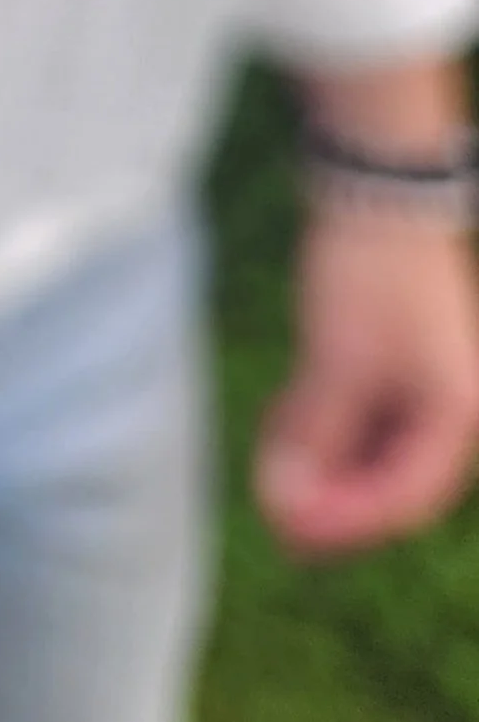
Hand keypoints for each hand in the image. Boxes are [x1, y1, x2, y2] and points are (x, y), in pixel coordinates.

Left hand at [255, 208, 478, 554]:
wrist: (375, 188)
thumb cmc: (369, 277)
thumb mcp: (337, 362)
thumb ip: (315, 436)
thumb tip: (285, 505)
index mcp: (454, 418)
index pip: (402, 500)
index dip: (346, 523)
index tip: (290, 533)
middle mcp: (446, 408)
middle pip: (387, 479)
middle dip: (329, 499)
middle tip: (270, 517)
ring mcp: (419, 381)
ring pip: (367, 446)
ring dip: (319, 462)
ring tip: (267, 469)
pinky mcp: (390, 356)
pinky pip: (357, 410)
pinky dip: (320, 423)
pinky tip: (278, 420)